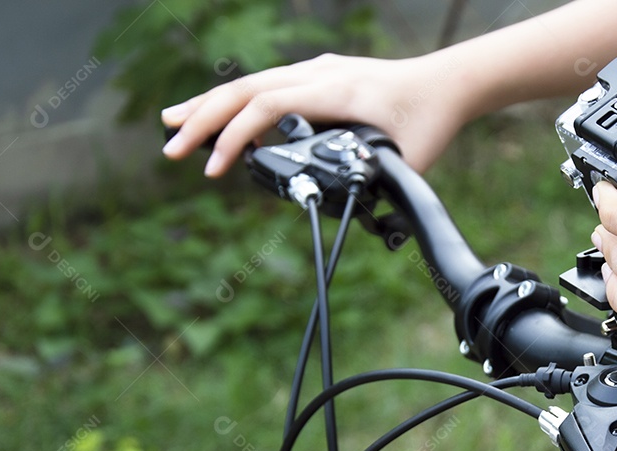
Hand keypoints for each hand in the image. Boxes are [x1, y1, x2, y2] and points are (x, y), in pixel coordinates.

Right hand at [160, 53, 469, 175]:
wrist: (446, 85)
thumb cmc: (428, 121)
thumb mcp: (405, 160)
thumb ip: (373, 181)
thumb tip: (348, 213)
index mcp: (334, 90)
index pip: (266, 107)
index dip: (234, 137)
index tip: (215, 169)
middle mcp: (318, 74)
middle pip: (244, 90)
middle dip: (202, 119)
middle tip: (170, 148)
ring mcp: (315, 72)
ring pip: (250, 84)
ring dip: (210, 106)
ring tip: (174, 125)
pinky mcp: (317, 77)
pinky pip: (266, 86)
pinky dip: (236, 102)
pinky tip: (221, 116)